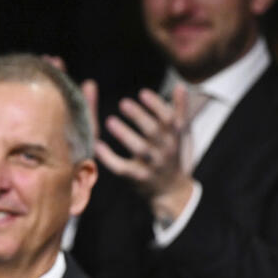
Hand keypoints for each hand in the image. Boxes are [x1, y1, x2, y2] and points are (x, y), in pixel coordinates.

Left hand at [94, 84, 195, 222]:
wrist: (172, 190)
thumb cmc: (172, 155)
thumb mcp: (180, 134)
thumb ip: (179, 110)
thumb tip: (180, 86)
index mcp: (174, 137)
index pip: (169, 119)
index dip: (156, 105)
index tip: (142, 93)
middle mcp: (164, 150)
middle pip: (154, 132)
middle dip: (139, 117)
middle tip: (123, 103)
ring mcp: (151, 165)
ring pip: (139, 150)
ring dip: (125, 135)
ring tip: (110, 121)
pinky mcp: (136, 177)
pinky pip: (122, 168)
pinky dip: (110, 158)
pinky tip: (97, 145)